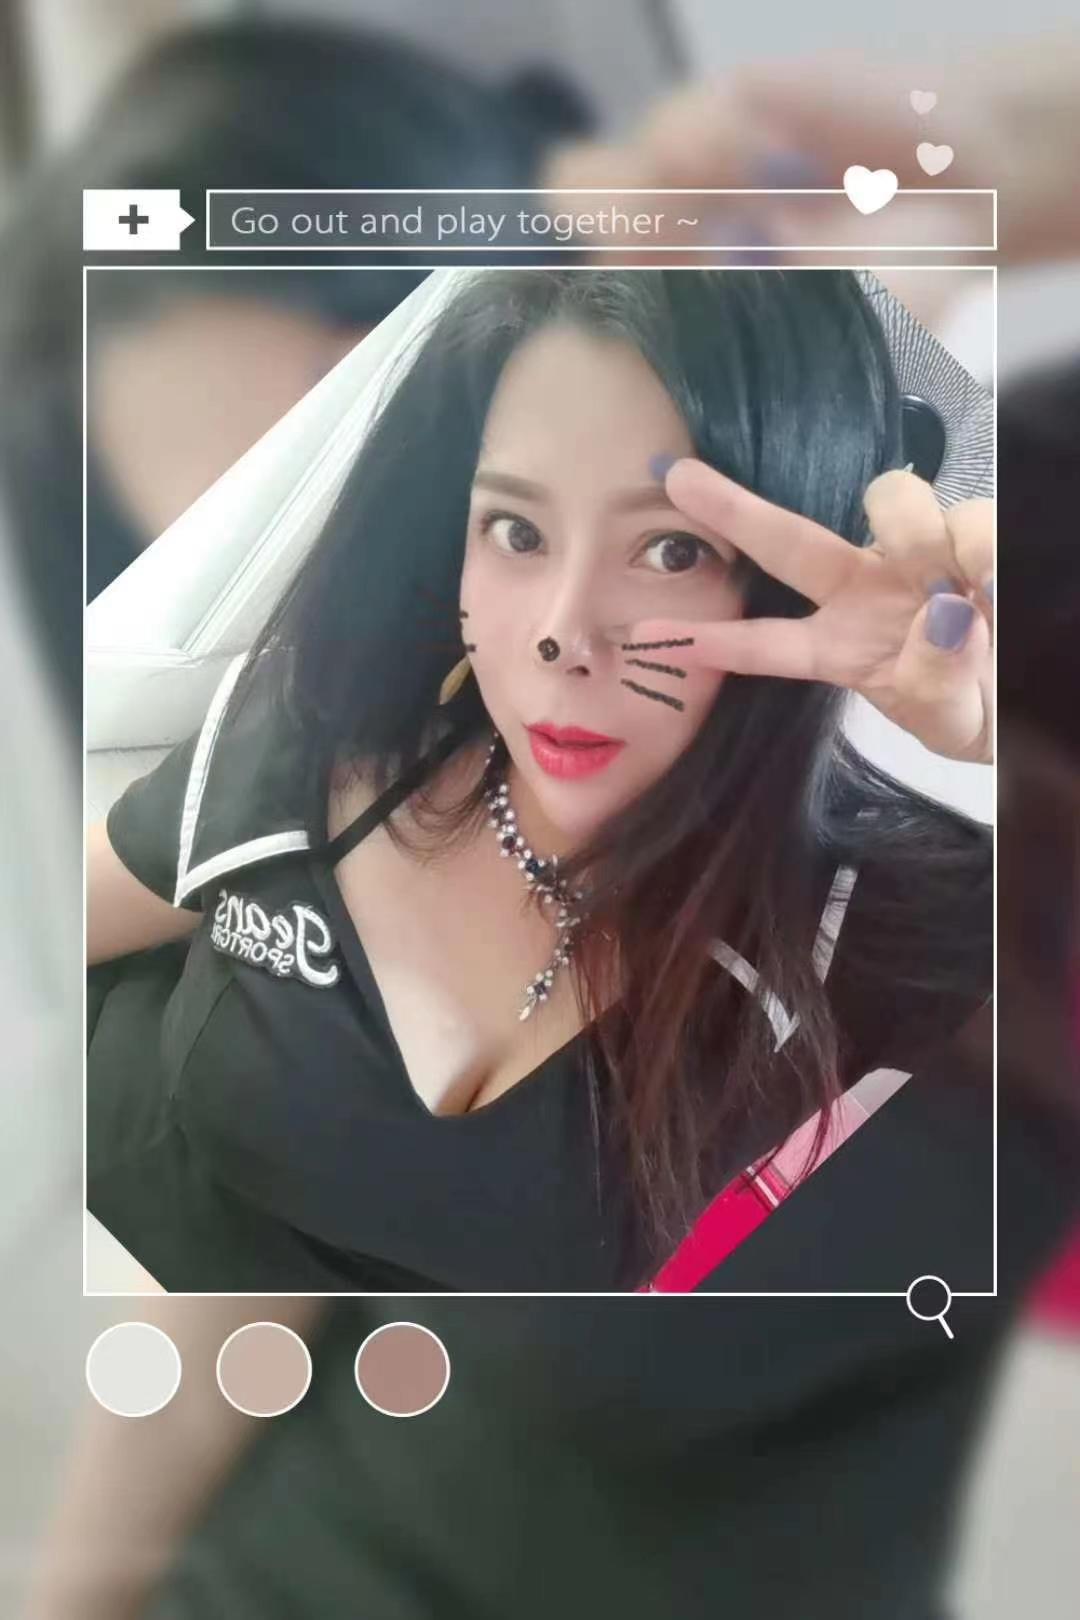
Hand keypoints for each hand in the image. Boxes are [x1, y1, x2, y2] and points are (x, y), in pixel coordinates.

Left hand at [623, 459, 993, 764]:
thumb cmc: (973, 706)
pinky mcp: (973, 538)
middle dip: (735, 510)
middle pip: (793, 542)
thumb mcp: (949, 719)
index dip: (718, 642)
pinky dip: (978, 544)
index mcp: (841, 647)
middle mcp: (866, 590)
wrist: (1023, 691)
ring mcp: (917, 558)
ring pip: (894, 505)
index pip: (771, 644)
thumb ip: (936, 685)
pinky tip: (990, 579)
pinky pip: (971, 517)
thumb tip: (940, 619)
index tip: (650, 635)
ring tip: (949, 586)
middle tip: (679, 479)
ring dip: (913, 533)